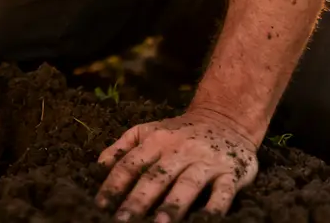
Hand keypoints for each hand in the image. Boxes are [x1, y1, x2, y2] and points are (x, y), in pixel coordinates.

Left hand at [95, 108, 258, 221]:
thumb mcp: (149, 130)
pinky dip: (216, 207)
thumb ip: (123, 146)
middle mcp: (180, 150)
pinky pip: (224, 192)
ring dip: (173, 204)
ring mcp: (206, 161)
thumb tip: (99, 166)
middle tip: (122, 221)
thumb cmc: (181, 131)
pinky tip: (206, 220)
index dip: (114, 185)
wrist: (227, 117)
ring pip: (187, 184)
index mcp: (156, 140)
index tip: (100, 205)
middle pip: (155, 177)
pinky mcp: (231, 172)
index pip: (130, 164)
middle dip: (138, 200)